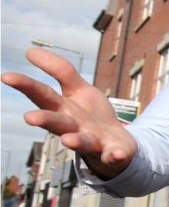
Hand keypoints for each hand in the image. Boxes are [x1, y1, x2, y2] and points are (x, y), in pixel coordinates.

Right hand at [1, 48, 136, 178]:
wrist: (118, 145)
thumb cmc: (90, 116)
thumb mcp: (79, 89)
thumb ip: (60, 71)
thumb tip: (30, 51)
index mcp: (63, 109)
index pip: (43, 95)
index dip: (27, 85)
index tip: (6, 76)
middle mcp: (74, 126)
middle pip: (57, 121)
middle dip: (44, 119)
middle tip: (29, 117)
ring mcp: (93, 141)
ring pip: (82, 141)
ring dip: (75, 140)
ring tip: (68, 140)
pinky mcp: (113, 152)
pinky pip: (114, 155)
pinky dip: (115, 155)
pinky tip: (118, 155)